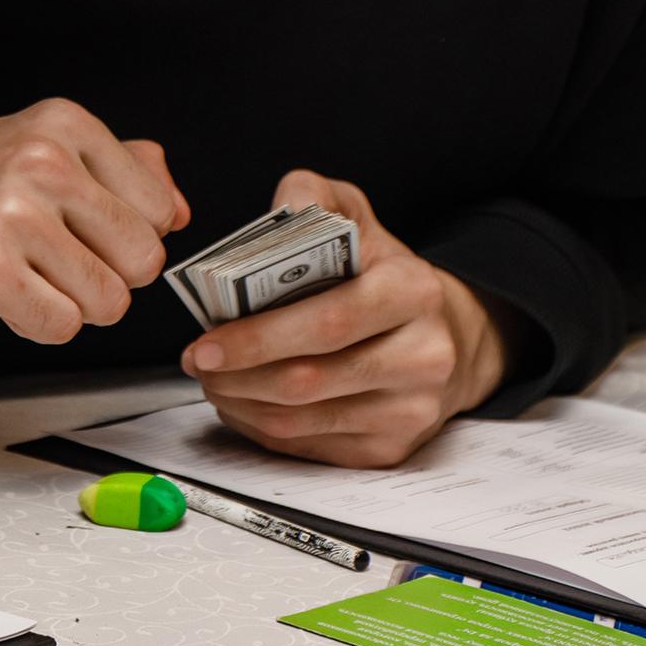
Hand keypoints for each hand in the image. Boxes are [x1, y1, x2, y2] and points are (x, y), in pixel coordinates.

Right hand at [0, 98, 188, 342]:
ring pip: (109, 301)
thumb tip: (178, 207)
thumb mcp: (33, 151)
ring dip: (69, 306)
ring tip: (20, 275)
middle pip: (144, 260)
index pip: (160, 210)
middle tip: (46, 261)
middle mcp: (43, 156)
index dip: (124, 239)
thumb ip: (117, 169)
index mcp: (64, 123)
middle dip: (105, 278)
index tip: (75, 231)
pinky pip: (61, 326)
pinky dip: (36, 326)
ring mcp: (12, 209)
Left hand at [180, 168, 511, 465]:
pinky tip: (242, 401)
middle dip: (238, 373)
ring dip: (241, 403)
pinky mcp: (392, 447)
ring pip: (302, 421)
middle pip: (309, 380)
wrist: (448, 335)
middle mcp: (423, 357)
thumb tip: (280, 208)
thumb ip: (315, 198)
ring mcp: (409, 410)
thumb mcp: (358, 218)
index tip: (206, 339)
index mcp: (414, 292)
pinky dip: (261, 426)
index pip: (328, 321)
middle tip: (197, 361)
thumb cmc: (385, 274)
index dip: (259, 337)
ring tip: (212, 378)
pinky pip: (309, 446)